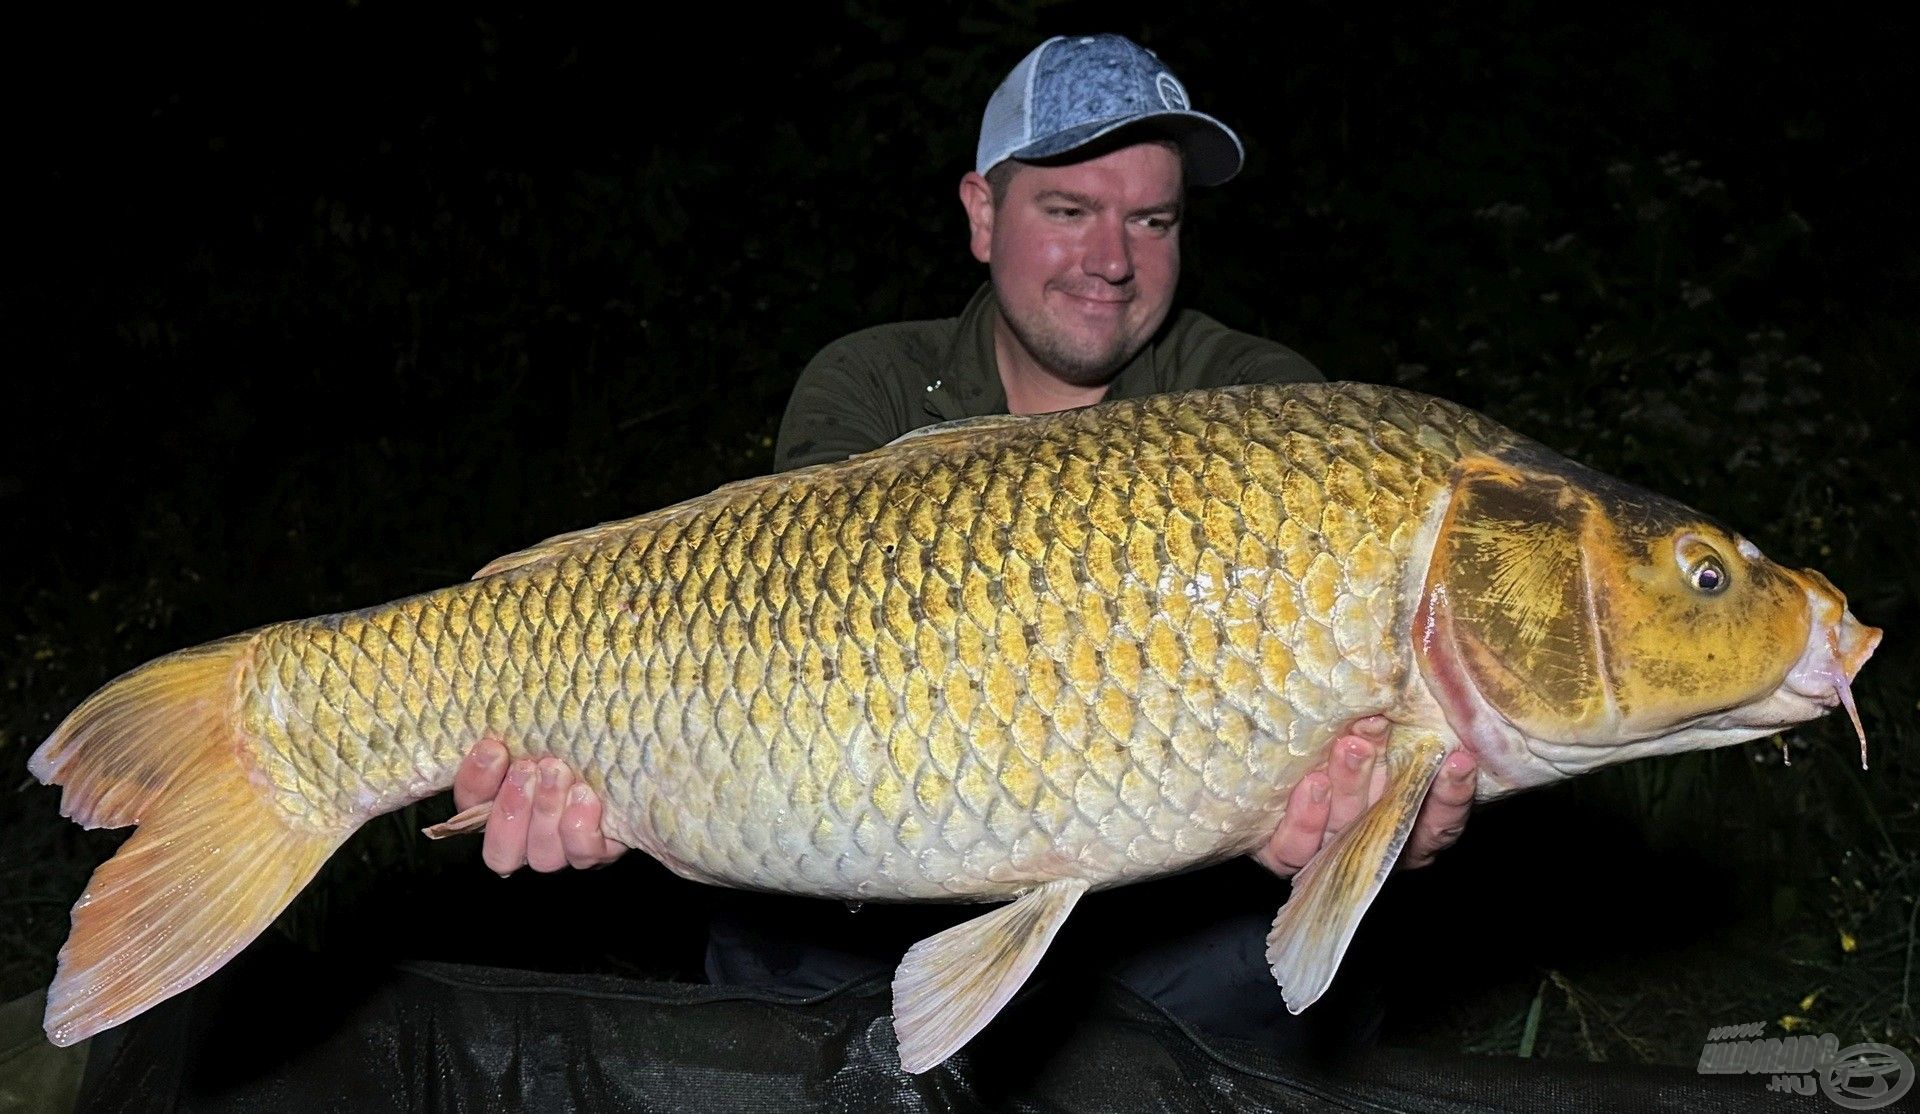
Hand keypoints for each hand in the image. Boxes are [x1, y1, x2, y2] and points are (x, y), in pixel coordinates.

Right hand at [451, 739, 629, 874]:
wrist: (631, 743)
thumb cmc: (577, 728)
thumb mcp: (541, 724)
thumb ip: (513, 729)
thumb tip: (490, 726)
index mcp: (499, 804)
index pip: (470, 807)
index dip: (475, 783)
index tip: (493, 748)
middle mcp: (527, 836)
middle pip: (501, 852)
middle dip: (511, 808)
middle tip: (527, 768)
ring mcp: (563, 849)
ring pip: (542, 856)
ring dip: (546, 812)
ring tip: (558, 772)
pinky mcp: (599, 848)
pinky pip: (583, 853)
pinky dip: (580, 826)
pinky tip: (585, 796)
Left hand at [1251, 716, 1476, 877]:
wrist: (1254, 784)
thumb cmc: (1335, 741)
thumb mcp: (1373, 733)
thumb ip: (1391, 721)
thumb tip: (1403, 674)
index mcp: (1405, 822)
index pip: (1440, 822)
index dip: (1452, 796)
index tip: (1460, 759)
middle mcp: (1371, 841)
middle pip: (1387, 819)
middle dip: (1389, 775)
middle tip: (1379, 727)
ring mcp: (1328, 852)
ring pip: (1344, 827)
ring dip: (1350, 784)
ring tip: (1349, 745)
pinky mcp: (1285, 854)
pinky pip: (1295, 849)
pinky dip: (1305, 819)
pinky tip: (1312, 784)